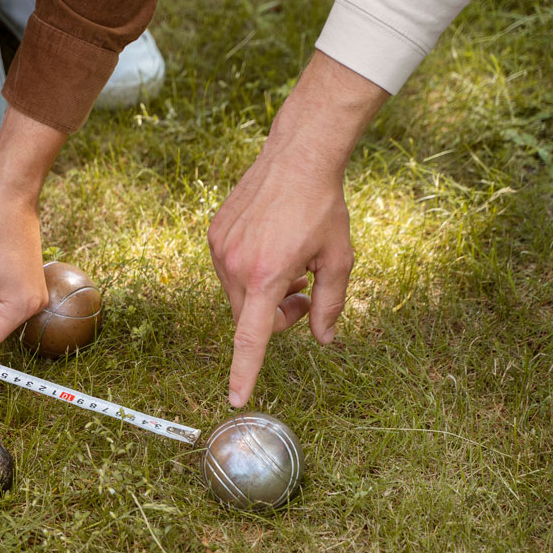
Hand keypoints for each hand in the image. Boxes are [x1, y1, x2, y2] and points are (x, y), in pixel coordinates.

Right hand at [209, 51, 388, 406]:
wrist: (298, 155)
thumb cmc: (323, 206)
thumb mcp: (338, 259)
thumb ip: (330, 304)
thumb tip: (324, 339)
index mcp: (267, 276)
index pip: (252, 337)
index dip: (245, 370)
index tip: (236, 397)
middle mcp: (235, 265)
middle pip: (251, 318)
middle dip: (278, 316)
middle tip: (306, 290)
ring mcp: (220, 248)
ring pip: (239, 296)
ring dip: (264, 293)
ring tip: (291, 263)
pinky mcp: (214, 234)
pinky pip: (230, 270)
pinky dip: (251, 270)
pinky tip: (272, 244)